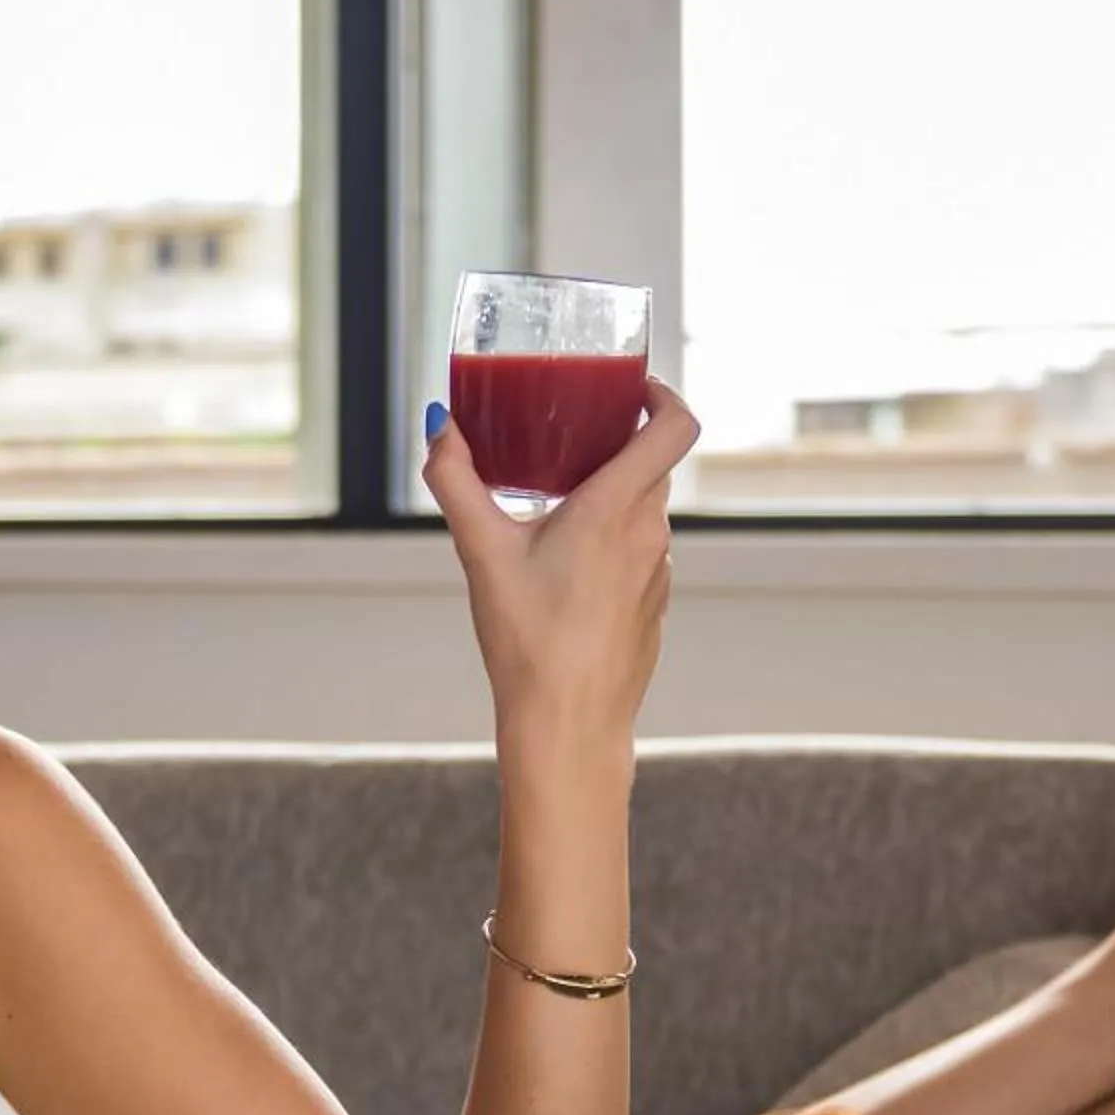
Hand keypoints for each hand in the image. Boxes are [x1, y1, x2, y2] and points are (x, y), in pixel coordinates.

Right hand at [424, 376, 699, 747]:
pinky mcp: (652, 608)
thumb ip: (456, 483)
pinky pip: (642, 554)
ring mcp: (658, 574)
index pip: (674, 426)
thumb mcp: (481, 553)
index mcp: (617, 508)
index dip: (662, 394)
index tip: (632, 388)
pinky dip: (615, 541)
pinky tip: (571, 565)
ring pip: (648, 511)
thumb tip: (440, 430)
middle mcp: (650, 535)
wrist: (568, 727)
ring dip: (616, 495)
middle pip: (654, 464)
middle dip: (620, 442)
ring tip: (564, 500)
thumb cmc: (529, 643)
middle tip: (575, 435)